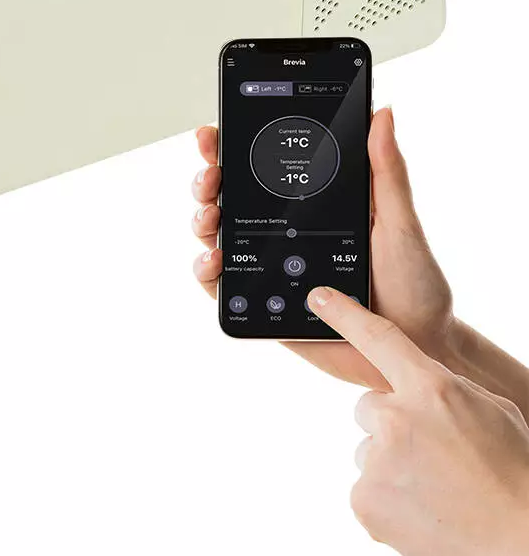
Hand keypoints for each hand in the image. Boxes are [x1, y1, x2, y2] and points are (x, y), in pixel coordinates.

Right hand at [191, 107, 455, 389]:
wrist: (417, 348)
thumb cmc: (414, 283)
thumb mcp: (399, 222)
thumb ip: (386, 170)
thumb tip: (382, 112)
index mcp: (308, 202)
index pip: (259, 166)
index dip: (228, 147)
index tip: (213, 134)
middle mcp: (280, 229)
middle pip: (227, 195)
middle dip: (207, 179)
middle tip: (212, 176)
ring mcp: (268, 265)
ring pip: (217, 234)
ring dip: (202, 219)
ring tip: (211, 217)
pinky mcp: (262, 303)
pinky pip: (223, 286)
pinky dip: (207, 271)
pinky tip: (213, 261)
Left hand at [310, 287, 528, 555]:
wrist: (521, 541)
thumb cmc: (514, 475)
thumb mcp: (491, 412)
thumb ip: (444, 390)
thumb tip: (416, 385)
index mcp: (431, 388)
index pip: (378, 338)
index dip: (344, 314)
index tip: (319, 296)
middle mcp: (396, 417)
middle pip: (370, 408)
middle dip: (393, 427)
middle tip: (433, 456)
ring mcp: (377, 459)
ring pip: (369, 451)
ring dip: (392, 465)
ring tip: (436, 489)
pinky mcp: (365, 499)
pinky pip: (366, 488)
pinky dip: (387, 501)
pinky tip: (422, 510)